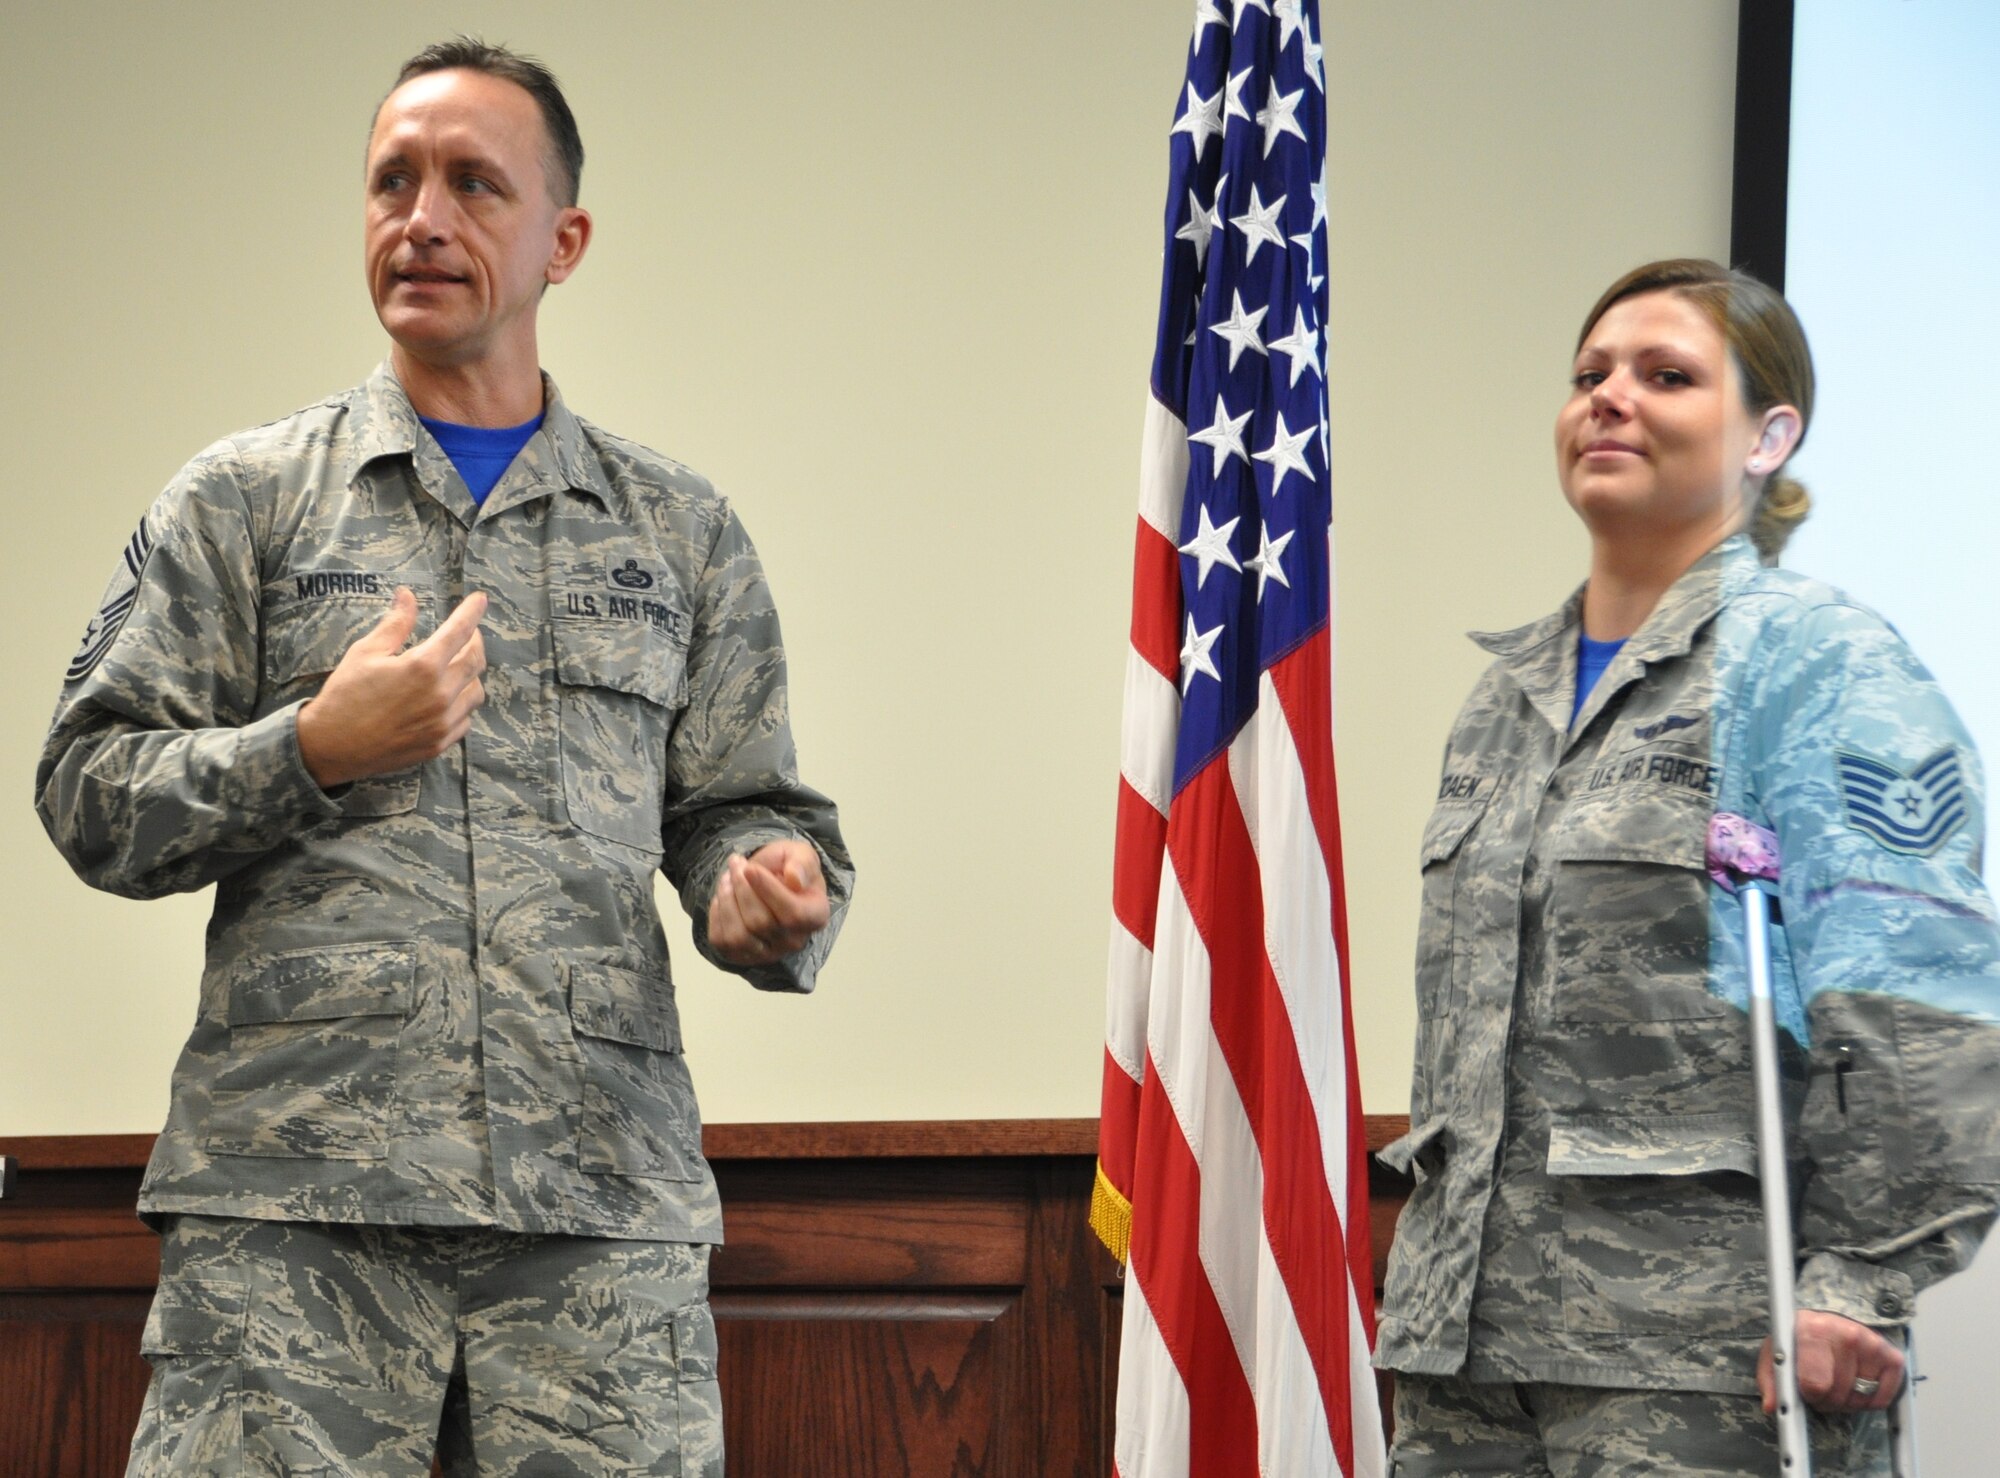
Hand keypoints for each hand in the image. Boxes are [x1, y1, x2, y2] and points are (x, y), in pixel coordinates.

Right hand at [296, 588, 487, 788]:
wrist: (332, 746)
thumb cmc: (345, 695)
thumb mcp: (366, 652)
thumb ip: (395, 623)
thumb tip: (408, 595)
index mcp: (423, 667)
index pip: (460, 630)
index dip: (473, 611)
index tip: (480, 599)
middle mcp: (440, 695)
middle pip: (476, 661)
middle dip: (475, 641)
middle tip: (467, 633)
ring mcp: (443, 722)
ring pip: (476, 692)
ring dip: (470, 675)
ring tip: (455, 666)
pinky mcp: (440, 743)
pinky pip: (465, 719)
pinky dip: (461, 704)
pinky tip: (447, 698)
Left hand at [707, 840, 829, 965]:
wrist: (773, 883)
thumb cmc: (789, 868)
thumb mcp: (801, 855)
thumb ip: (802, 863)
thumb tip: (794, 878)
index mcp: (815, 916)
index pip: (793, 914)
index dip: (767, 890)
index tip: (750, 868)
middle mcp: (795, 942)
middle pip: (761, 923)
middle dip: (742, 888)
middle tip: (736, 864)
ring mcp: (768, 953)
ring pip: (738, 936)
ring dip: (726, 901)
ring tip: (727, 879)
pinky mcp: (742, 956)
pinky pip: (722, 941)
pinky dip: (716, 915)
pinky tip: (724, 897)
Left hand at [1758, 1309, 1903, 1414]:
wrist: (1828, 1320)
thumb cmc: (1802, 1338)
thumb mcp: (1779, 1352)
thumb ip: (1772, 1380)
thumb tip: (1772, 1406)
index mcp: (1813, 1330)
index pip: (1815, 1384)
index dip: (1809, 1395)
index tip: (1806, 1388)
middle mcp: (1846, 1334)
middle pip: (1838, 1395)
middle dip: (1826, 1400)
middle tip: (1821, 1386)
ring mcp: (1872, 1344)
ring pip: (1860, 1400)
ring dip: (1847, 1401)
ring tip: (1837, 1382)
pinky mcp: (1892, 1357)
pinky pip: (1881, 1399)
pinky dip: (1869, 1401)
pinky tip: (1857, 1384)